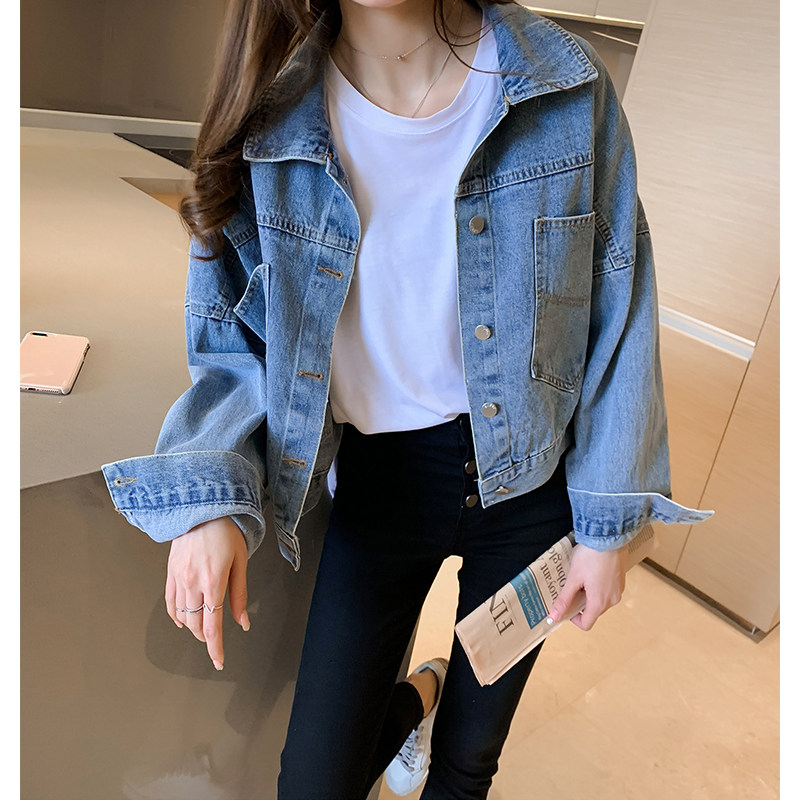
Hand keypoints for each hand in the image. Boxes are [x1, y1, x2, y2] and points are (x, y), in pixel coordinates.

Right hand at [165, 516, 249, 669]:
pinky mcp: (170, 574)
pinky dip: (177, 616)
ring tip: (204, 630)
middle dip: (207, 639)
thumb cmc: (225, 532)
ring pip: (183, 617)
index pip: (213, 626)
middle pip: (197, 625)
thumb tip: (242, 622)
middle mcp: (192, 584)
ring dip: (194, 628)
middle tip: (216, 644)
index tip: (219, 661)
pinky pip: (171, 603)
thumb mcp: (240, 562)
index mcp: (213, 583)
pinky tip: (183, 621)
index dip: (215, 648)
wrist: (201, 509)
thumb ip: (239, 594)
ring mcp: (178, 579)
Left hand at [547, 543, 625, 630]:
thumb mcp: (573, 579)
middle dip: (580, 603)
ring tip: (580, 577)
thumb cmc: (591, 556)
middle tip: (570, 587)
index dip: (573, 619)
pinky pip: (607, 591)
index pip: (586, 624)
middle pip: (593, 611)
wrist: (608, 537)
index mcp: (599, 603)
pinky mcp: (620, 581)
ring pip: (600, 600)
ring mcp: (618, 590)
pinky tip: (590, 572)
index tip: (565, 606)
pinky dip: (597, 587)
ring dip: (588, 594)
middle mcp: (612, 600)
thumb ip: (564, 599)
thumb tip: (554, 616)